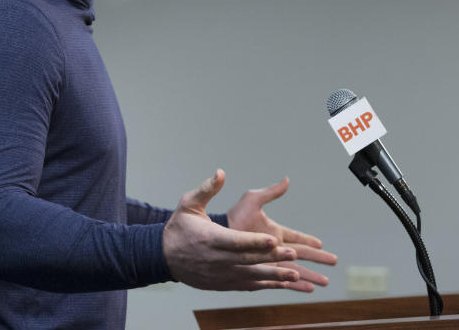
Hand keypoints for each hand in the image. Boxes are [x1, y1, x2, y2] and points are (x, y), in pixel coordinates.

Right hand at [163, 169, 301, 290]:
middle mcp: (216, 259)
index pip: (236, 241)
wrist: (163, 256)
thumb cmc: (179, 227)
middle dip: (271, 257)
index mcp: (209, 238)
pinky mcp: (222, 284)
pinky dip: (266, 284)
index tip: (274, 239)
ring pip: (251, 276)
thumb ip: (206, 189)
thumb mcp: (188, 204)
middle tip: (293, 254)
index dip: (255, 241)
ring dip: (274, 275)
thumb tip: (221, 173)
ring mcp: (220, 274)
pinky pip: (247, 285)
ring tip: (295, 273)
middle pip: (248, 259)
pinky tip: (283, 283)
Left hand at [227, 176, 337, 291]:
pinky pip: (283, 280)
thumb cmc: (233, 217)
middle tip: (333, 261)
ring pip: (295, 270)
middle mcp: (275, 248)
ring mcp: (269, 261)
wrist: (217, 237)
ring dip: (310, 275)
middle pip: (302, 254)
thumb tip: (286, 179)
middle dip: (318, 259)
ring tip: (324, 282)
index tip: (321, 244)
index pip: (297, 237)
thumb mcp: (252, 200)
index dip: (309, 240)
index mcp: (275, 232)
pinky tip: (307, 290)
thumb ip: (271, 192)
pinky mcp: (263, 271)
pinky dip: (296, 285)